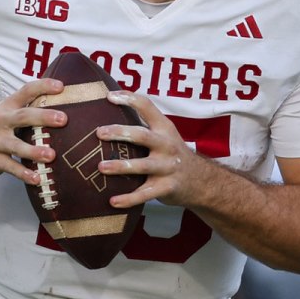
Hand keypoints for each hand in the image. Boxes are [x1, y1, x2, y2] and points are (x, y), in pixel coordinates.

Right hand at [0, 78, 64, 183]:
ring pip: (15, 145)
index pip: (26, 91)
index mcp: (8, 105)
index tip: (61, 86)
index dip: (43, 86)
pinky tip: (37, 178)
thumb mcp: (9, 112)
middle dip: (43, 117)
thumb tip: (66, 103)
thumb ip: (30, 108)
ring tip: (51, 155)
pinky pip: (10, 167)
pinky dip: (24, 173)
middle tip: (63, 119)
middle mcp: (0, 120)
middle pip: (23, 116)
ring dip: (33, 151)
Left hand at [96, 91, 205, 208]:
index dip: (129, 99)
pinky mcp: (166, 188)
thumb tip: (109, 112)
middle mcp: (167, 145)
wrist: (201, 180)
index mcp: (164, 128)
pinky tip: (113, 201)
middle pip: (142, 135)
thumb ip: (144, 125)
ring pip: (142, 166)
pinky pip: (145, 194)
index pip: (148, 106)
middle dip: (120, 132)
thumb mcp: (165, 135)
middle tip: (99, 132)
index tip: (109, 97)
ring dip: (121, 166)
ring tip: (101, 167)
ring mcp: (167, 167)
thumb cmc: (172, 154)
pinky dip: (128, 199)